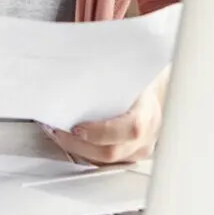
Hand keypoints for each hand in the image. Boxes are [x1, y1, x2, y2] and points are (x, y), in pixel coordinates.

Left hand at [44, 67, 169, 164]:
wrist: (156, 90)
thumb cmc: (139, 79)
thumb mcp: (129, 71)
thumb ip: (108, 69)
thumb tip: (76, 51)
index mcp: (148, 111)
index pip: (131, 128)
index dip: (102, 132)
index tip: (77, 127)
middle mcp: (147, 135)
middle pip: (111, 152)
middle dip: (78, 144)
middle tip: (56, 131)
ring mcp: (140, 150)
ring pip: (105, 162)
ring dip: (77, 150)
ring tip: (57, 134)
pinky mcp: (131, 158)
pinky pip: (106, 163)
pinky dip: (85, 154)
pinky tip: (70, 141)